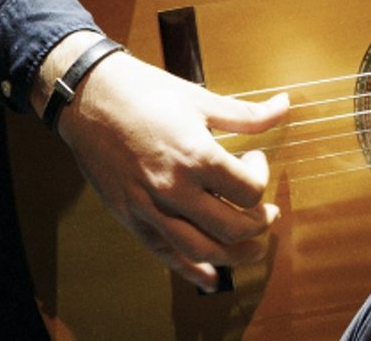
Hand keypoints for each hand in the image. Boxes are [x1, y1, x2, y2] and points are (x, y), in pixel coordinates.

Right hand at [41, 34, 290, 290]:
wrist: (87, 97)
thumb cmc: (143, 93)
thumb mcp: (200, 100)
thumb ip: (245, 115)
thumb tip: (283, 106)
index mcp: (196, 156)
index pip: (249, 190)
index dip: (261, 177)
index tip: (254, 160)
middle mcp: (173, 188)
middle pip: (231, 227)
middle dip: (258, 224)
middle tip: (265, 213)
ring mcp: (149, 206)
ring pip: (201, 249)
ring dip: (234, 256)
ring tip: (252, 250)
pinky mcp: (130, 216)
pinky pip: (164, 253)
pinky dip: (190, 271)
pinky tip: (211, 278)